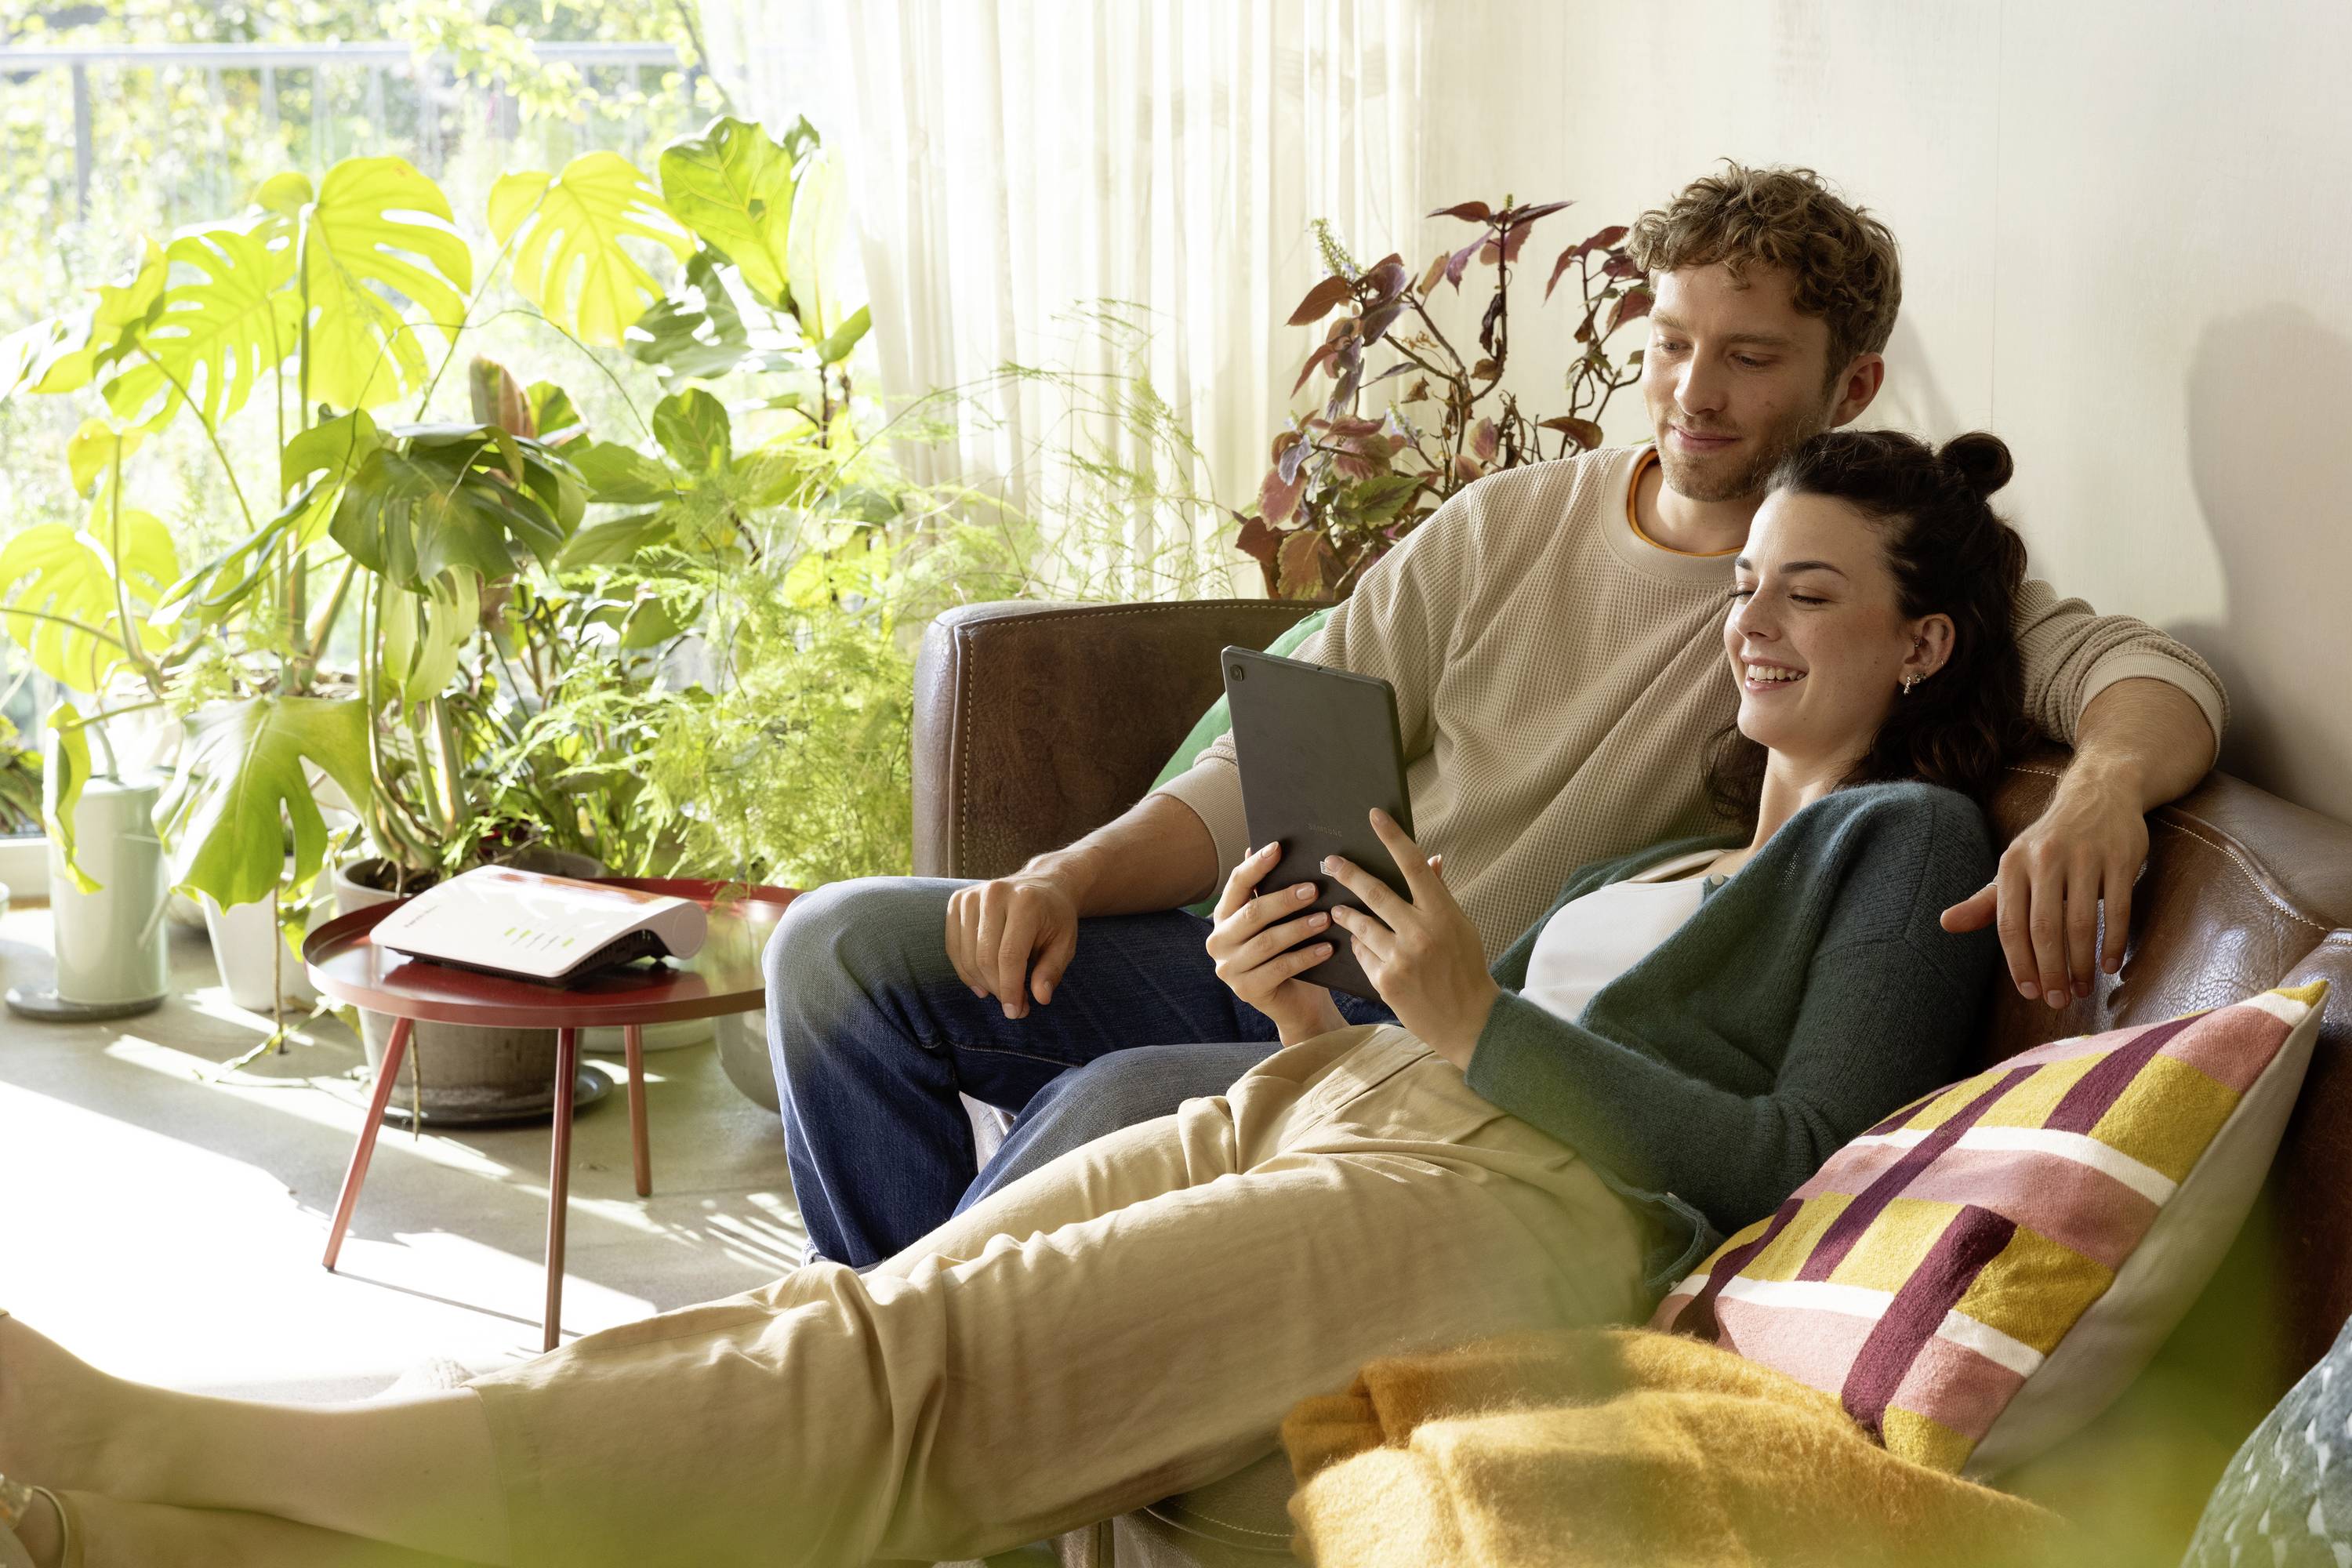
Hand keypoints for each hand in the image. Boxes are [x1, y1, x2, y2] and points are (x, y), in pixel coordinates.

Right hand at [945, 870, 1080, 1019]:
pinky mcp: (957, 901)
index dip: (1009, 989)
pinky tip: (982, 983)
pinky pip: (953, 947)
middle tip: (1014, 1006)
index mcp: (1026, 902)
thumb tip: (1040, 997)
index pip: (1009, 956)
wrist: (1041, 886)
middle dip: (997, 989)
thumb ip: (1051, 971)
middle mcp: (995, 894)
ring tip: (1002, 993)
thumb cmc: (1054, 919)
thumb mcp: (1064, 944)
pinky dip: (965, 971)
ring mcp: (972, 895)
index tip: (1015, 1012)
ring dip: (982, 983)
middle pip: (985, 957)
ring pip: (967, 956)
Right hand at [1207, 844, 1347, 1046]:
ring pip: (1267, 941)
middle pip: (1252, 913)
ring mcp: (1229, 968)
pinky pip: (1279, 968)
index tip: (1278, 847)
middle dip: (1284, 899)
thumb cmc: (1289, 952)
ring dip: (1299, 928)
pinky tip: (1327, 948)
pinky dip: (1306, 957)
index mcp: (1223, 917)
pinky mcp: (1246, 990)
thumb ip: (1270, 890)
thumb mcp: (1279, 921)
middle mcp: (1218, 941)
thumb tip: (1269, 847)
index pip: (1236, 884)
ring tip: (1326, 918)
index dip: (1257, 865)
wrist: (1298, 1003)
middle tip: (1314, 889)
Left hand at [1323, 810, 1499, 1068]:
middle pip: (1375, 891)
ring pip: (1361, 924)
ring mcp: (1401, 957)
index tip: (1374, 815)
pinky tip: (1359, 945)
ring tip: (1337, 908)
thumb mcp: (1461, 927)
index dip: (1393, 837)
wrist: (1469, 1022)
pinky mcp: (1385, 981)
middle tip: (1330, 861)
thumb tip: (1431, 859)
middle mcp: (1420, 932)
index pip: (1414, 865)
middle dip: (1347, 873)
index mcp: (1443, 913)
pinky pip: (1362, 954)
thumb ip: (1440, 894)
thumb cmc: (1466, 968)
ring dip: (1345, 914)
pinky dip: (1360, 947)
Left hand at [1940, 764, 2148, 1008]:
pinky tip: (2110, 965)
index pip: (2009, 925)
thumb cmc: (2050, 844)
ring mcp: (2085, 856)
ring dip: (2082, 963)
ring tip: (2083, 988)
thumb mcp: (2015, 868)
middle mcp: (2045, 858)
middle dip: (2051, 971)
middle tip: (2058, 1001)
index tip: (2030, 993)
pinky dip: (2114, 942)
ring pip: (2081, 922)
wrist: (2099, 794)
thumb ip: (1986, 902)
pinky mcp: (2120, 857)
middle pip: (2044, 928)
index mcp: (2012, 864)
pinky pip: (2118, 908)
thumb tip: (1945, 924)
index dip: (2019, 963)